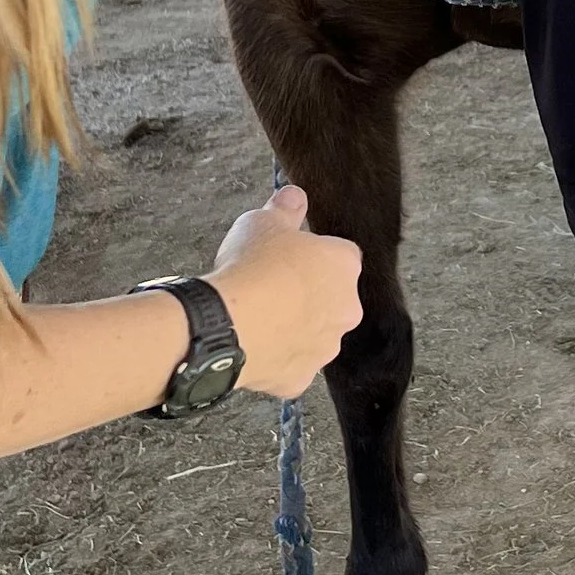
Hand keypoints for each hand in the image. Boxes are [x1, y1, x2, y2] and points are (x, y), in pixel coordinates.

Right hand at [207, 185, 361, 397]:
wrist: (228, 325)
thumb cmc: (251, 269)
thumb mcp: (263, 221)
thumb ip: (284, 208)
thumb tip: (294, 196)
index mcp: (344, 267)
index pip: (340, 256)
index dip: (314, 255)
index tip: (289, 255)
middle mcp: (346, 309)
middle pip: (332, 298)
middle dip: (308, 294)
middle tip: (271, 286)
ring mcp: (325, 348)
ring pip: (314, 334)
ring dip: (294, 327)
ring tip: (258, 316)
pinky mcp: (300, 378)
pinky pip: (291, 365)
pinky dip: (276, 358)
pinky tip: (253, 345)